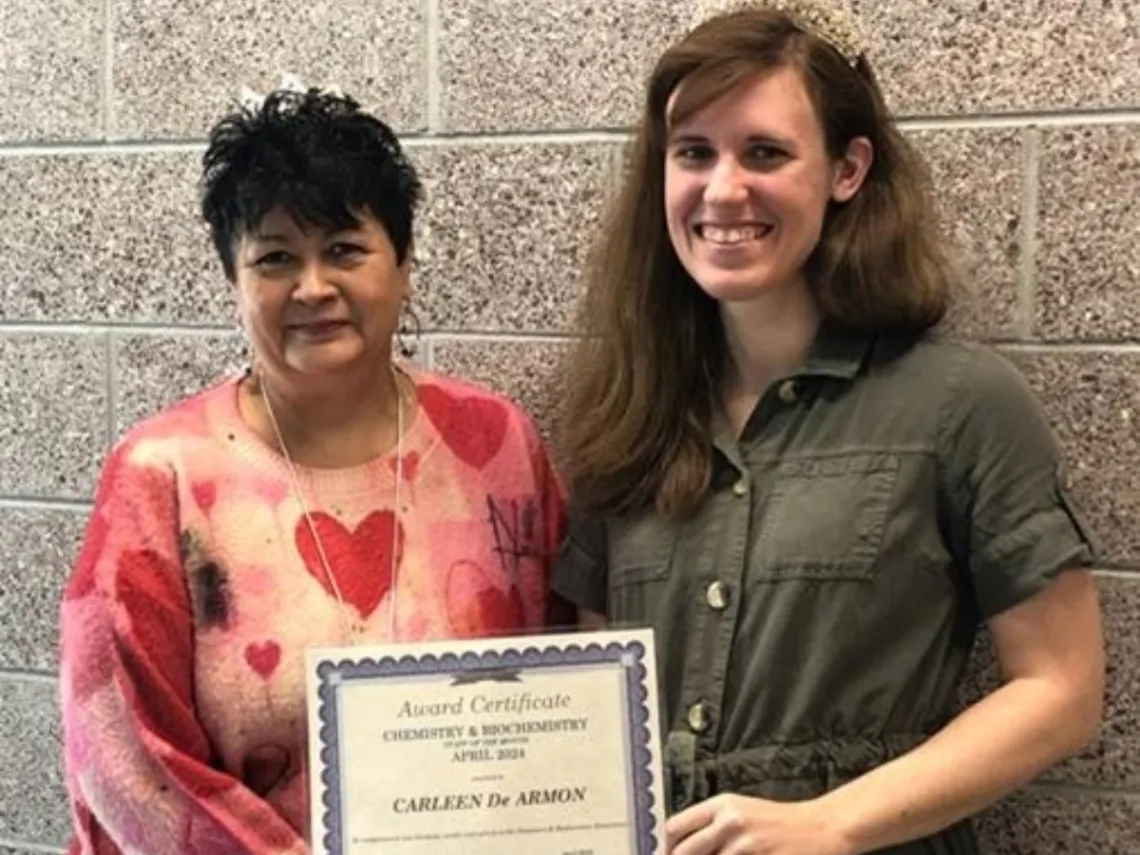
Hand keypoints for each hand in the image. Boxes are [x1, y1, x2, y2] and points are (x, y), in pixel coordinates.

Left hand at [665, 793, 851, 854]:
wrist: (822, 827)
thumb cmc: (780, 822)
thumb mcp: (742, 811)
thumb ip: (712, 826)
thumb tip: (682, 848)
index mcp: (722, 805)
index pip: (675, 827)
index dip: (667, 848)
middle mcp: (730, 822)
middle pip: (684, 852)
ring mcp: (746, 845)